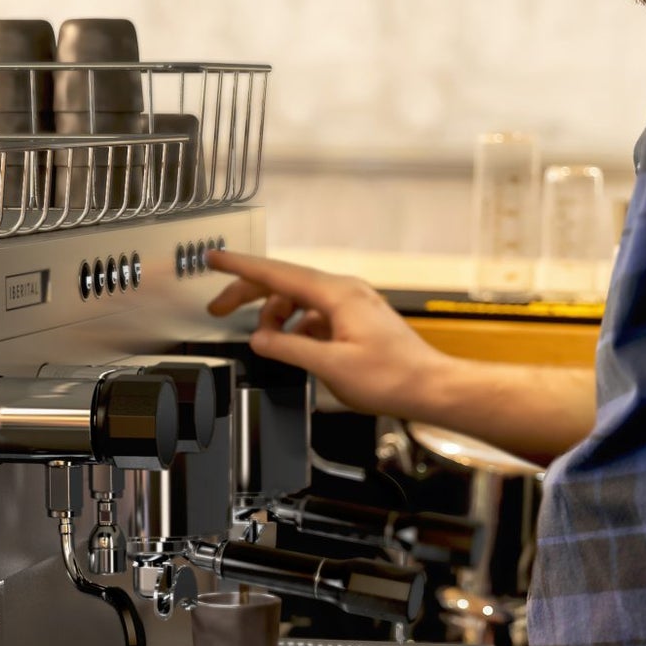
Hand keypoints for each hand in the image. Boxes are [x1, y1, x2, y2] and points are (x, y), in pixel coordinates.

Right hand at [205, 250, 456, 418]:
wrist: (430, 387)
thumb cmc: (393, 377)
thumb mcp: (330, 367)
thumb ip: (289, 349)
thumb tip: (261, 341)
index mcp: (337, 295)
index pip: (277, 273)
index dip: (240, 266)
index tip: (214, 258)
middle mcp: (345, 291)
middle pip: (285, 283)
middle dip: (249, 294)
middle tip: (219, 308)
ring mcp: (353, 304)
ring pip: (300, 300)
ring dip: (275, 317)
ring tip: (264, 341)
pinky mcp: (358, 319)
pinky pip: (316, 315)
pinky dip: (297, 327)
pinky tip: (293, 346)